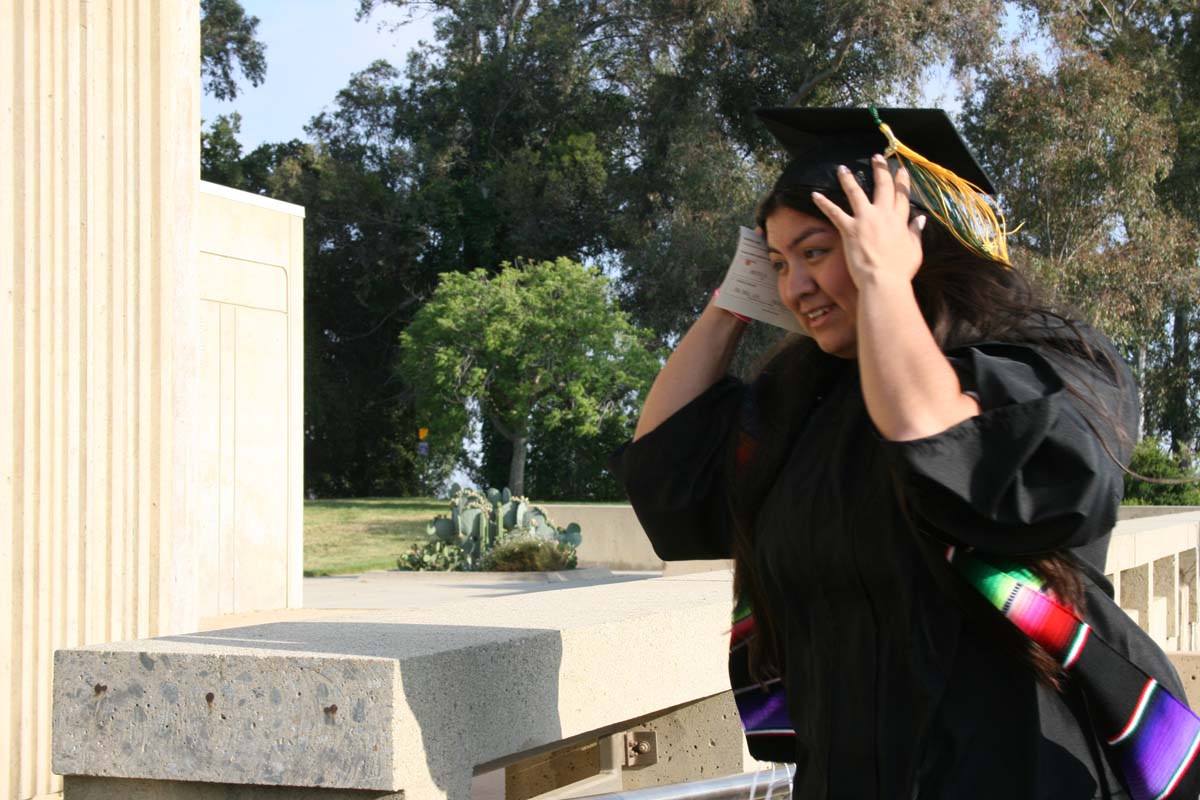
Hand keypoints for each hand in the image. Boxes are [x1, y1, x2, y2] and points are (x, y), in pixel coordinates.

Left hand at [810, 154, 925, 288]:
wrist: (884, 281)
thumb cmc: (900, 270)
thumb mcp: (915, 250)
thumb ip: (916, 233)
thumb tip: (921, 219)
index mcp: (900, 220)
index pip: (901, 195)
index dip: (901, 181)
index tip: (901, 169)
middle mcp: (883, 215)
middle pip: (882, 186)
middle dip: (880, 170)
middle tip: (876, 157)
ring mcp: (866, 220)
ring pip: (856, 193)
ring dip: (848, 179)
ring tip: (842, 169)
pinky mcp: (850, 229)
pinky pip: (834, 212)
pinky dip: (824, 203)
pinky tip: (815, 195)